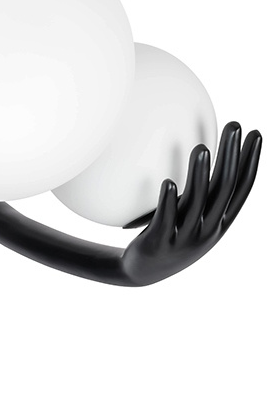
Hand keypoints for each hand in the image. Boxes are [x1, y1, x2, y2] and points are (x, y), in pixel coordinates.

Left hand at [121, 122, 260, 286]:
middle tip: (234, 126)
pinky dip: (168, 203)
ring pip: (196, 204)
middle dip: (231, 156)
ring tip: (201, 149)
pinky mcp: (159, 243)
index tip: (255, 133)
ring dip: (200, 175)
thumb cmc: (169, 235)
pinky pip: (165, 221)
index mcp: (219, 222)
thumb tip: (202, 148)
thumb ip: (199, 189)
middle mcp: (207, 230)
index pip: (241, 189)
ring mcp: (185, 238)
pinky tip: (168, 183)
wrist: (142, 271)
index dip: (251, 162)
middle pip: (223, 190)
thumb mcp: (190, 214)